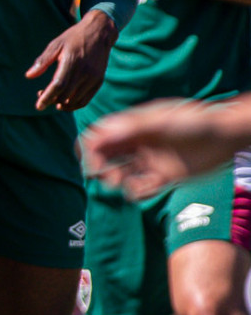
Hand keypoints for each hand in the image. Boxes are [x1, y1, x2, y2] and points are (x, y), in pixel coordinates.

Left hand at [28, 10, 117, 110]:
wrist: (99, 32)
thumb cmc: (73, 38)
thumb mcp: (56, 45)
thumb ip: (43, 61)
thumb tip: (28, 76)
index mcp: (72, 61)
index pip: (58, 85)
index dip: (47, 97)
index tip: (38, 106)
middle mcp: (85, 71)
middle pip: (65, 95)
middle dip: (51, 100)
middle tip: (41, 95)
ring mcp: (93, 77)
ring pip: (75, 100)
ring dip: (62, 104)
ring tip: (52, 100)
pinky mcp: (99, 81)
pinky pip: (85, 100)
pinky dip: (73, 105)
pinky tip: (64, 103)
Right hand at [81, 98, 244, 197]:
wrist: (226, 136)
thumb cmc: (195, 120)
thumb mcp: (160, 121)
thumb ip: (131, 128)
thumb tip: (101, 135)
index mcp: (132, 127)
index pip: (99, 137)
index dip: (89, 150)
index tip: (92, 162)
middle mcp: (137, 144)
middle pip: (105, 158)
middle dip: (100, 168)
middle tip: (109, 176)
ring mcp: (150, 161)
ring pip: (120, 174)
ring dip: (116, 181)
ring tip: (125, 184)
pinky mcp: (164, 177)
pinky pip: (141, 189)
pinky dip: (137, 193)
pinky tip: (143, 190)